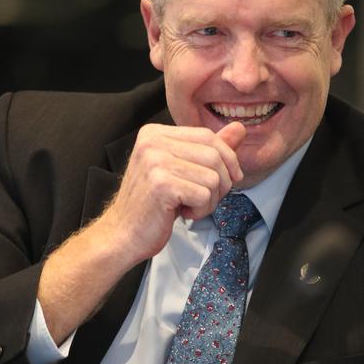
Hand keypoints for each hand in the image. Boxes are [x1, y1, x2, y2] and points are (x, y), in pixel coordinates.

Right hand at [101, 121, 245, 264]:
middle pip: (214, 155)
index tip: (230, 178)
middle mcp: (153, 142)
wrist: (123, 234)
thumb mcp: (182, 170)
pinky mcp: (161, 185)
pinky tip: (182, 213)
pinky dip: (201, 210)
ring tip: (189, 206)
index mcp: (155, 133)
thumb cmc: (153, 204)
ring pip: (213, 177)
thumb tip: (239, 128)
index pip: (207, 135)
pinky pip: (204, 195)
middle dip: (221, 182)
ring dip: (210, 200)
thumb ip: (209, 149)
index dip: (227, 158)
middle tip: (204, 198)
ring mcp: (155, 162)